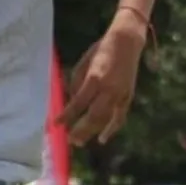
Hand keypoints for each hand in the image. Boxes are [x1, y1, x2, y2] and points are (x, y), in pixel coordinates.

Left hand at [58, 21, 144, 146]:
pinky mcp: (129, 96)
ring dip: (92, 132)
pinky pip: (120, 116)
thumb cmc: (100, 50)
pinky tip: (103, 139)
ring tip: (80, 142)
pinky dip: (112, 129)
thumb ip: (76, 83)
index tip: (56, 124)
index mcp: (95, 78)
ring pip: (106, 119)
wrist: (127, 42)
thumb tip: (71, 103)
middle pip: (93, 115)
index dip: (67, 115)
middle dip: (80, 130)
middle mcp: (109, 88)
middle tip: (69, 140)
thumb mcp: (83, 63)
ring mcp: (121, 93)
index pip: (78, 102)